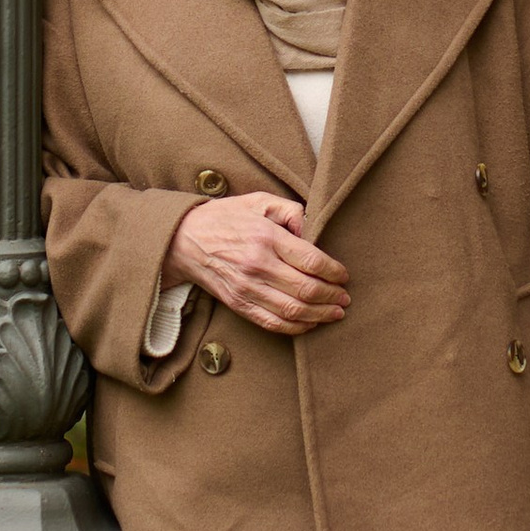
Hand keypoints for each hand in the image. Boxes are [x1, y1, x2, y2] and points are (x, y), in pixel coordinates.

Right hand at [162, 191, 349, 334]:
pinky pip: (273, 323)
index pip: (311, 260)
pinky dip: (296, 328)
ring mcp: (247, 288)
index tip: (344, 276)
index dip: (334, 272)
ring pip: (293, 311)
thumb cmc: (225, 218)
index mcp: (266, 237)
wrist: (184, 241)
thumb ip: (290, 211)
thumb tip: (314, 230)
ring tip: (335, 313)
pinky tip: (310, 324)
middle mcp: (258, 265)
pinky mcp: (239, 304)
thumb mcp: (258, 202)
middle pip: (306, 289)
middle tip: (345, 298)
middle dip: (332, 296)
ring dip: (320, 315)